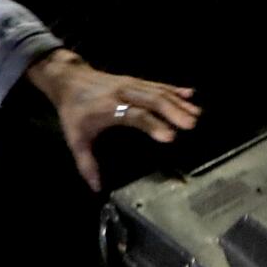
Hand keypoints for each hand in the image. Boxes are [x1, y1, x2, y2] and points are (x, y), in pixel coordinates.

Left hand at [25, 50, 200, 191]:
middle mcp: (123, 93)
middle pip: (152, 99)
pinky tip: (190, 94)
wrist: (69, 79)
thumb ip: (87, 164)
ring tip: (196, 115)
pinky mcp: (136, 80)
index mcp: (108, 107)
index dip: (153, 125)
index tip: (170, 137)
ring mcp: (132, 84)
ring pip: (158, 91)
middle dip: (173, 111)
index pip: (135, 115)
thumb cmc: (74, 112)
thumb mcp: (76, 139)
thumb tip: (97, 188)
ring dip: (178, 102)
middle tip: (191, 125)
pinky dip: (175, 89)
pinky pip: (158, 84)